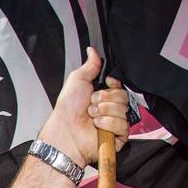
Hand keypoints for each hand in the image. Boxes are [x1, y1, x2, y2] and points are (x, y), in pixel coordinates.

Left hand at [36, 48, 130, 167]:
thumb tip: (92, 50)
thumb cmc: (67, 109)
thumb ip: (89, 66)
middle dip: (105, 98)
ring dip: (103, 111)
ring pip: (123, 109)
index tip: (105, 83)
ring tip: (91, 116)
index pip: (120, 85)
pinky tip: (97, 126)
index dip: (114, 84)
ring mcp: (114, 122)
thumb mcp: (77, 80)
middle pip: (123, 96)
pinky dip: (107, 123)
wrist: (65, 130)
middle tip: (91, 104)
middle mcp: (110, 108)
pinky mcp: (117, 136)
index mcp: (103, 96)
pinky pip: (123, 125)